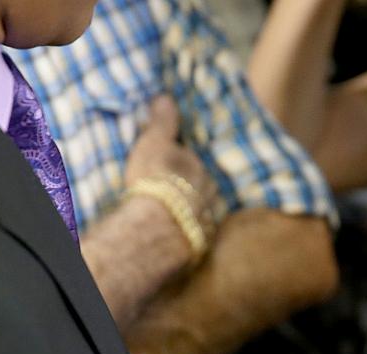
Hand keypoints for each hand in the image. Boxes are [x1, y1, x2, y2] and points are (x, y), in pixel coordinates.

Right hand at [124, 97, 217, 228]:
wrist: (159, 225)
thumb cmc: (155, 179)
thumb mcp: (155, 143)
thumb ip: (163, 122)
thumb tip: (166, 97)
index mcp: (201, 167)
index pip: (194, 162)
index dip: (184, 163)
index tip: (174, 166)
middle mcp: (211, 193)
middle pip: (203, 187)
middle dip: (193, 188)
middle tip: (175, 191)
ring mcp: (209, 218)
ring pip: (204, 210)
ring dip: (194, 210)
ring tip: (177, 213)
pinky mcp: (203, 242)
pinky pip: (198, 233)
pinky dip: (190, 231)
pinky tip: (179, 233)